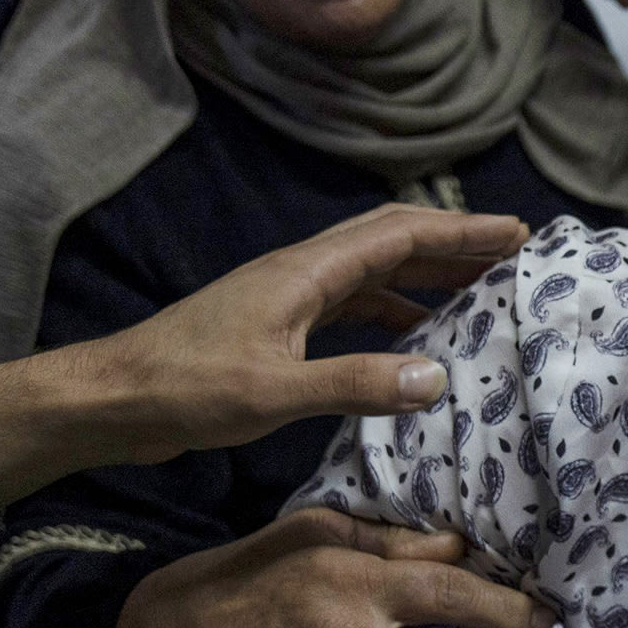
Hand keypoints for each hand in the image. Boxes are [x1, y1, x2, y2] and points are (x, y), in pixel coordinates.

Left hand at [76, 204, 528, 464]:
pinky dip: (394, 313)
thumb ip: (355, 383)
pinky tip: (415, 339)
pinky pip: (352, 307)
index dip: (462, 229)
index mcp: (304, 273)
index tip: (517, 233)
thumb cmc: (181, 389)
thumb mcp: (272, 392)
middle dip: (454, 242)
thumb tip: (436, 374)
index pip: (399, 234)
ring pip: (373, 273)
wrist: (110, 398)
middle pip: (391, 240)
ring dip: (427, 276)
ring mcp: (287, 300)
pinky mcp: (276, 329)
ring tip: (480, 293)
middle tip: (512, 254)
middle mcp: (300, 274)